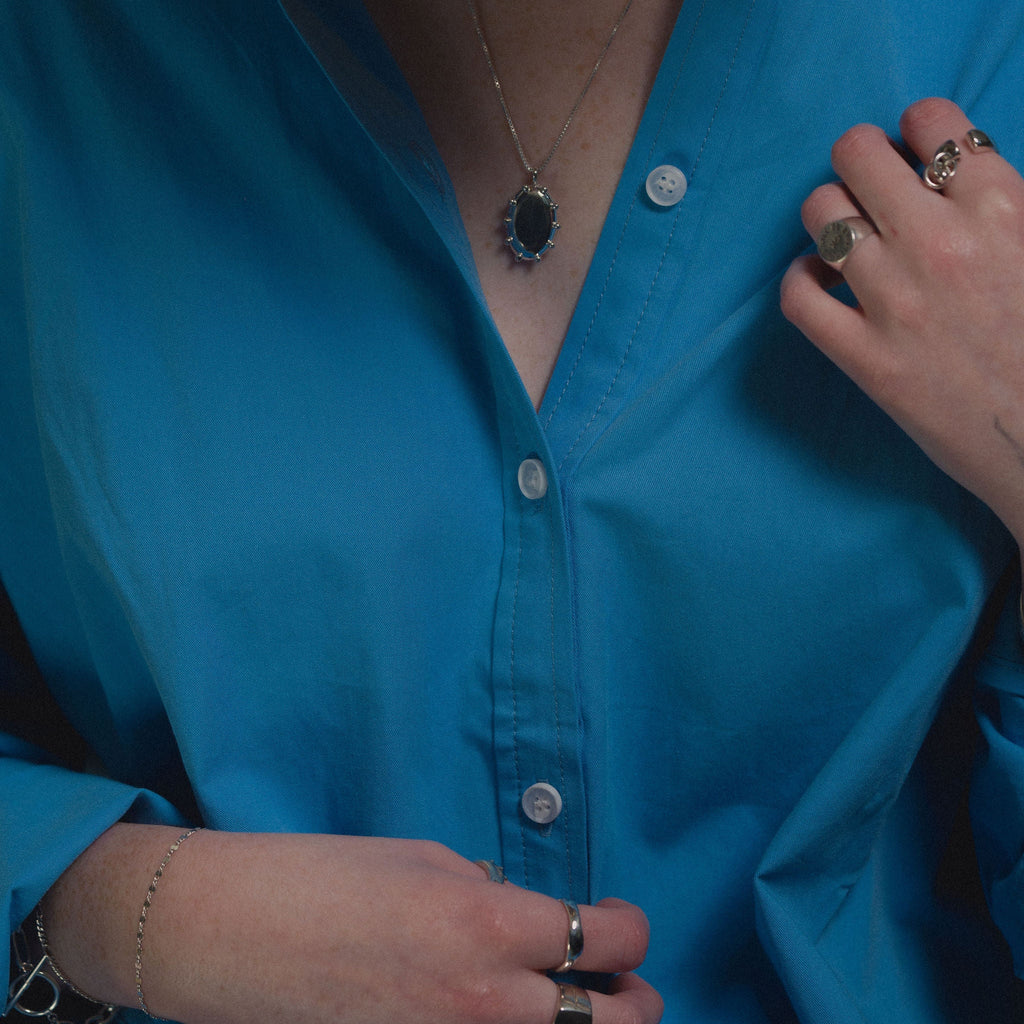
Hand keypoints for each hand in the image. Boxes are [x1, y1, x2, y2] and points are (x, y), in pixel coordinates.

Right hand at [42, 827, 662, 1023]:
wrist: (232, 933)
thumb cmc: (324, 877)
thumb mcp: (423, 860)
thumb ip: (489, 894)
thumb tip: (524, 916)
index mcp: (489, 923)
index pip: (606, 938)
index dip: (629, 926)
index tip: (619, 918)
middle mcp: (486, 1001)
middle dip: (634, 998)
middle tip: (620, 978)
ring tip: (575, 1006)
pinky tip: (507, 1019)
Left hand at [780, 98, 1023, 549]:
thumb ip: (1010, 203)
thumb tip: (967, 171)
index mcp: (1003, 204)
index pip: (931, 120)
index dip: (919, 131)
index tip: (920, 156)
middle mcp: (939, 242)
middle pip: (857, 154)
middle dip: (862, 161)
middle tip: (874, 189)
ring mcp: (893, 301)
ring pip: (821, 214)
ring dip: (831, 216)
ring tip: (849, 237)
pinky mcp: (864, 358)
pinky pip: (797, 296)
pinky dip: (800, 279)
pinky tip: (821, 283)